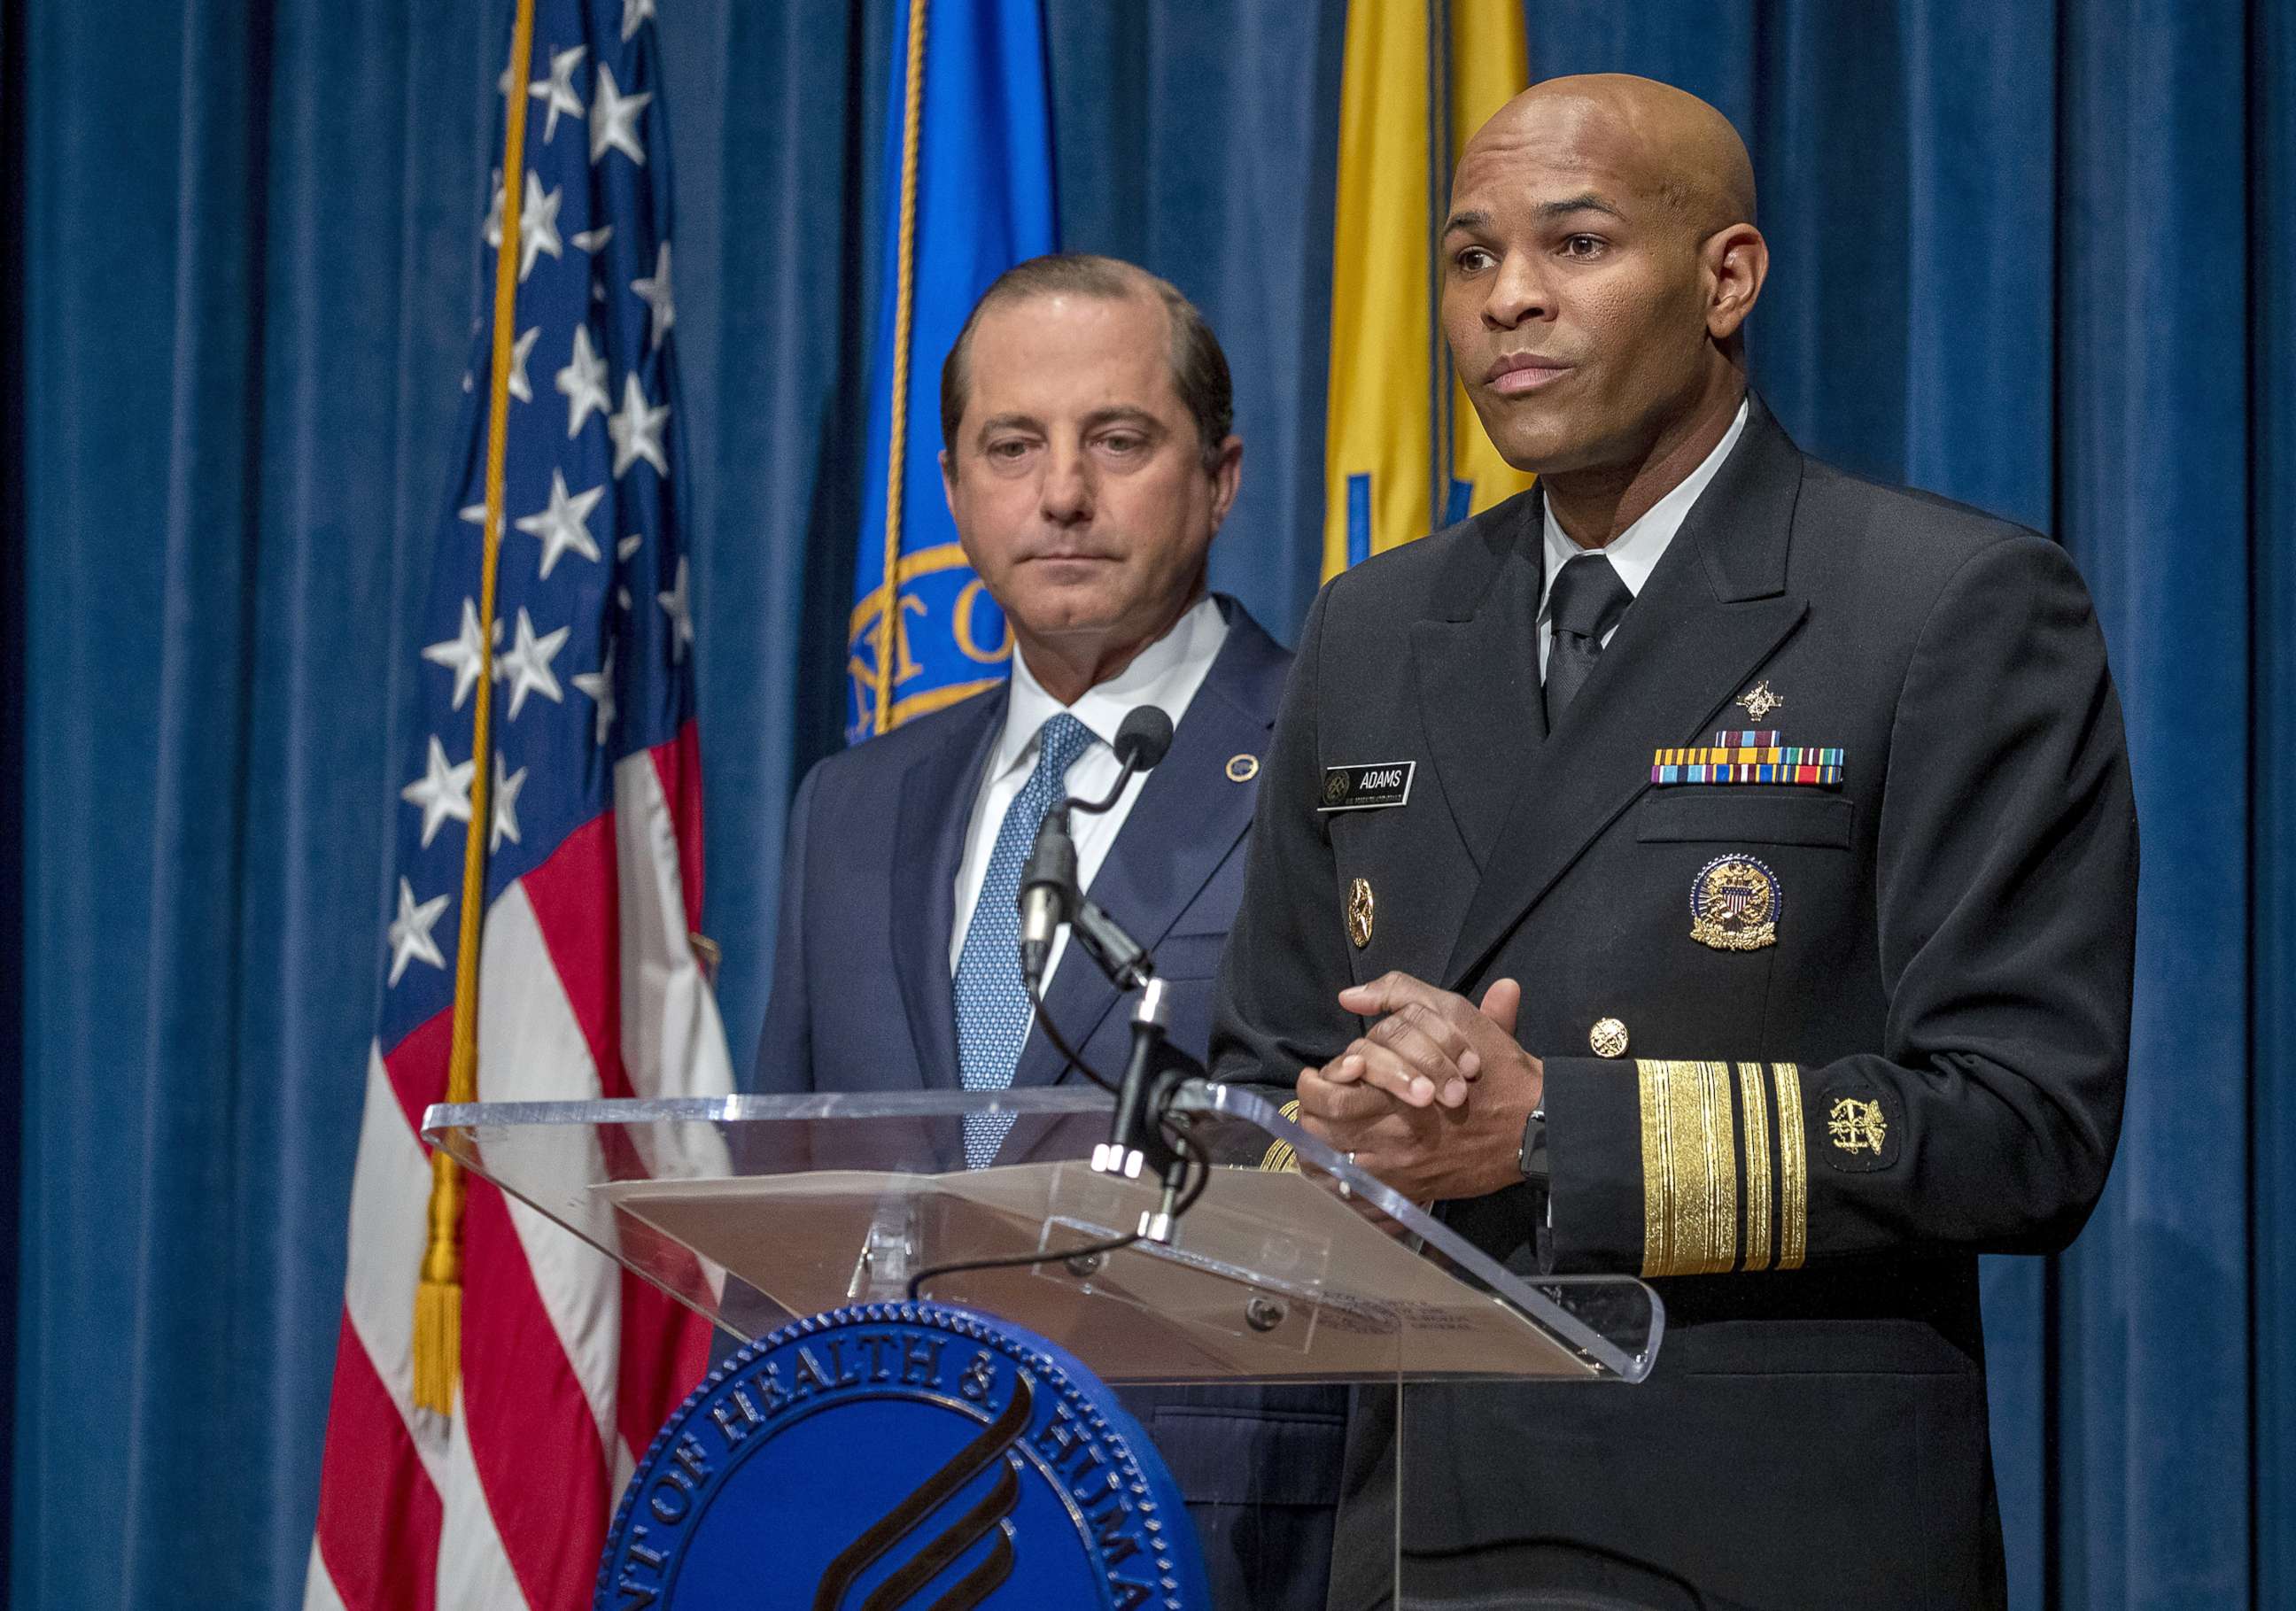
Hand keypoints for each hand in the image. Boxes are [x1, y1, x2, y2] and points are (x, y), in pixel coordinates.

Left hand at [1295, 974, 1544, 1203]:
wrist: (1535, 1124)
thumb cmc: (1494, 1067)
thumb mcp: (1452, 1013)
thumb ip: (1399, 993)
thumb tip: (1350, 996)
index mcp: (1396, 1086)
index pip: (1330, 1089)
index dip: (1317, 1080)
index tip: (1324, 1073)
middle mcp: (1391, 1130)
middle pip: (1323, 1125)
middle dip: (1312, 1109)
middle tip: (1319, 1098)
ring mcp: (1399, 1165)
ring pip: (1333, 1159)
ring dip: (1322, 1143)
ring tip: (1327, 1128)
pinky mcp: (1411, 1190)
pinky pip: (1358, 1194)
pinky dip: (1342, 1179)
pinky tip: (1344, 1161)